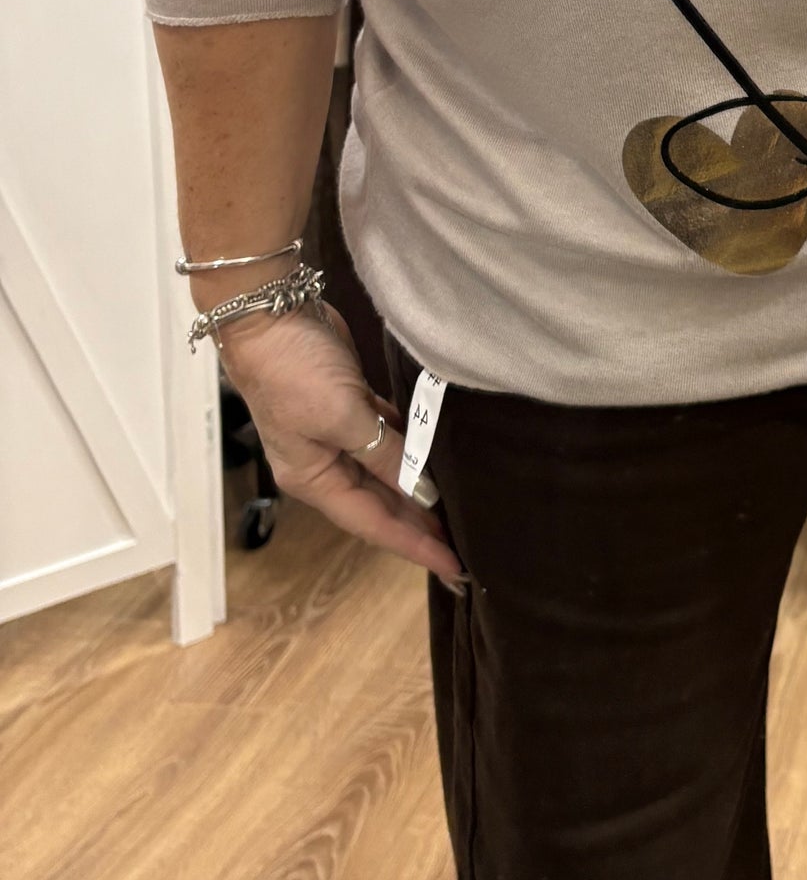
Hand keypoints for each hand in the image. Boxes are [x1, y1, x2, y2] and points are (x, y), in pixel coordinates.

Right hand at [218, 300, 464, 583]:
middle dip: (419, 525)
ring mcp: (334, 433)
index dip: (415, 545)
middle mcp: (322, 463)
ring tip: (459, 509)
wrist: (267, 311)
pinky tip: (437, 456)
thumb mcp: (343, 417)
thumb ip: (386, 455)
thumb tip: (424, 491)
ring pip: (385, 472)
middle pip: (380, 504)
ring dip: (418, 488)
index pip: (372, 524)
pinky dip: (410, 448)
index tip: (454, 568)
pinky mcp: (347, 403)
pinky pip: (386, 437)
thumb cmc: (292, 369)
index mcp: (313, 477)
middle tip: (467, 546)